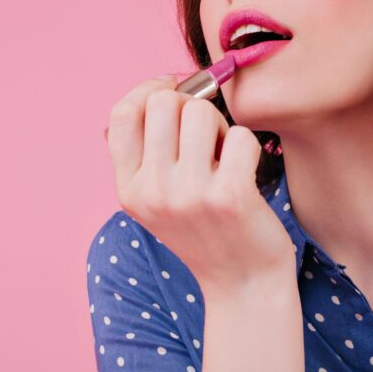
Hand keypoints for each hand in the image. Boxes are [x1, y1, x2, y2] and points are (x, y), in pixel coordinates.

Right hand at [104, 74, 296, 299]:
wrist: (245, 286)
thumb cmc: (210, 232)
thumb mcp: (161, 199)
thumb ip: (150, 151)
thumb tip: (163, 85)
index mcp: (129, 190)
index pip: (123, 113)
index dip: (150, 90)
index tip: (175, 90)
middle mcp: (152, 192)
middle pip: (164, 102)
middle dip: (192, 108)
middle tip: (209, 138)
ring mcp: (189, 194)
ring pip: (201, 112)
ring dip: (221, 127)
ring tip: (226, 158)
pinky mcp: (230, 196)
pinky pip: (240, 136)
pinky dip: (250, 147)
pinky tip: (247, 174)